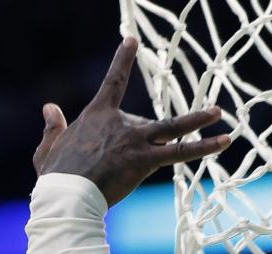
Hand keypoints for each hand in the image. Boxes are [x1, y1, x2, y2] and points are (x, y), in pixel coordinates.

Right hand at [33, 36, 230, 208]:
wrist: (68, 195)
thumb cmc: (56, 178)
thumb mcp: (47, 151)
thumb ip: (52, 129)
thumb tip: (50, 108)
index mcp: (97, 116)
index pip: (113, 82)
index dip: (122, 60)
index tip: (131, 41)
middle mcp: (120, 124)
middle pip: (152, 119)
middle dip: (171, 124)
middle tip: (196, 116)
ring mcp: (134, 141)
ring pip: (173, 129)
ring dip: (198, 121)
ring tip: (218, 114)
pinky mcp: (144, 160)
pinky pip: (179, 152)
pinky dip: (203, 147)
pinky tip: (224, 141)